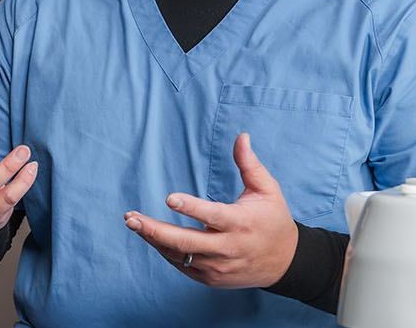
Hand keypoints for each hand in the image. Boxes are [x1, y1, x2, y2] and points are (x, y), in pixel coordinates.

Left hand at [124, 133, 296, 288]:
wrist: (284, 262)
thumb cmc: (273, 220)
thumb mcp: (268, 190)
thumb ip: (250, 164)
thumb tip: (241, 136)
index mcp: (240, 223)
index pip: (213, 215)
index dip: (191, 208)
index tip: (169, 198)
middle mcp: (227, 248)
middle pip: (186, 241)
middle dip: (155, 230)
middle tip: (131, 217)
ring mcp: (218, 266)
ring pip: (179, 255)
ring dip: (153, 239)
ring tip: (133, 223)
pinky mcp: (211, 278)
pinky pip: (182, 265)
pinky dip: (165, 251)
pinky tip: (151, 236)